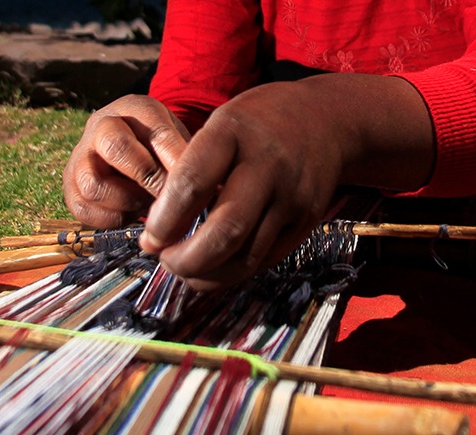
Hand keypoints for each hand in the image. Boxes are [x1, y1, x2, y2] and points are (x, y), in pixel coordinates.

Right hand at [63, 94, 190, 228]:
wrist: (125, 150)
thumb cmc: (156, 147)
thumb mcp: (175, 139)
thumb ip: (184, 156)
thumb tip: (207, 187)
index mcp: (132, 109)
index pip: (157, 132)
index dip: (176, 160)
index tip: (193, 181)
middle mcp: (99, 128)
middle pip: (116, 149)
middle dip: (148, 178)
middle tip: (168, 196)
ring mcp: (80, 159)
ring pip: (95, 186)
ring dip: (129, 202)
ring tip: (148, 203)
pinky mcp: (71, 190)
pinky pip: (87, 211)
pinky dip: (115, 218)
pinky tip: (132, 211)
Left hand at [139, 74, 433, 288]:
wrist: (326, 120)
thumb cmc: (256, 123)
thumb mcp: (220, 124)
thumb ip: (190, 168)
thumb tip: (157, 224)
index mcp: (233, 133)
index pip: (192, 184)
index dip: (165, 221)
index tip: (149, 238)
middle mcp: (267, 165)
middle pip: (225, 230)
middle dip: (186, 259)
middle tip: (164, 260)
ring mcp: (291, 196)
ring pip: (245, 255)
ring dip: (206, 273)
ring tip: (182, 268)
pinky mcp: (305, 220)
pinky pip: (263, 259)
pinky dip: (231, 273)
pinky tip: (210, 269)